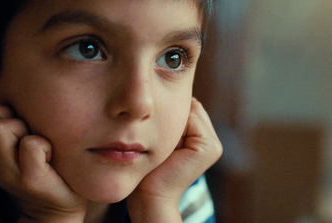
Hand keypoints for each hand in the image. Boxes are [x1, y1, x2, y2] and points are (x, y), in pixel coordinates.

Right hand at [0, 105, 85, 222]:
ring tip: (42, 146)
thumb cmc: (45, 163)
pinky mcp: (29, 179)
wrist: (58, 204)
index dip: (7, 111)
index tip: (25, 127)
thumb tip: (1, 88)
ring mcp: (7, 171)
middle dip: (13, 118)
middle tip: (32, 135)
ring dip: (27, 131)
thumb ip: (11, 119)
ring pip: (3, 127)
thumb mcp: (21, 141)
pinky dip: (44, 146)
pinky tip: (51, 157)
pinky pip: (31, 145)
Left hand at [127, 97, 221, 222]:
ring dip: (172, 120)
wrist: (149, 194)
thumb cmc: (148, 167)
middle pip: (191, 106)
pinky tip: (168, 145)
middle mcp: (212, 140)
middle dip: (172, 114)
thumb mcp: (160, 137)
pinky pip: (190, 119)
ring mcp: (214, 145)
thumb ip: (170, 118)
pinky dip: (174, 126)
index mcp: (202, 137)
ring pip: (190, 110)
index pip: (188, 106)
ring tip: (162, 142)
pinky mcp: (209, 148)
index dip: (168, 111)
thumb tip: (166, 91)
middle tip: (156, 135)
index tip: (154, 129)